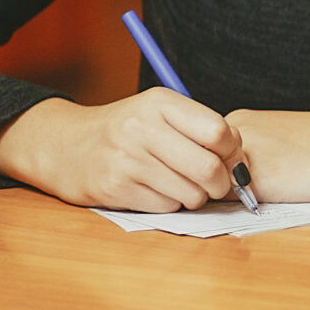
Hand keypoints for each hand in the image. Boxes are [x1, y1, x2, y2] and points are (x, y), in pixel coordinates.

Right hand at [0, 90, 244, 210]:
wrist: (66, 146)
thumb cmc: (126, 132)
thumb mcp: (159, 114)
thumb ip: (200, 130)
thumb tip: (243, 166)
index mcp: (160, 102)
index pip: (220, 132)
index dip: (234, 153)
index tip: (231, 160)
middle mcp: (142, 127)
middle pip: (210, 168)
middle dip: (221, 184)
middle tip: (215, 184)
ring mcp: (127, 158)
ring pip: (191, 193)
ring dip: (194, 196)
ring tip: (179, 183)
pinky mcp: (115, 187)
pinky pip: (166, 207)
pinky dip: (170, 204)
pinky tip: (155, 190)